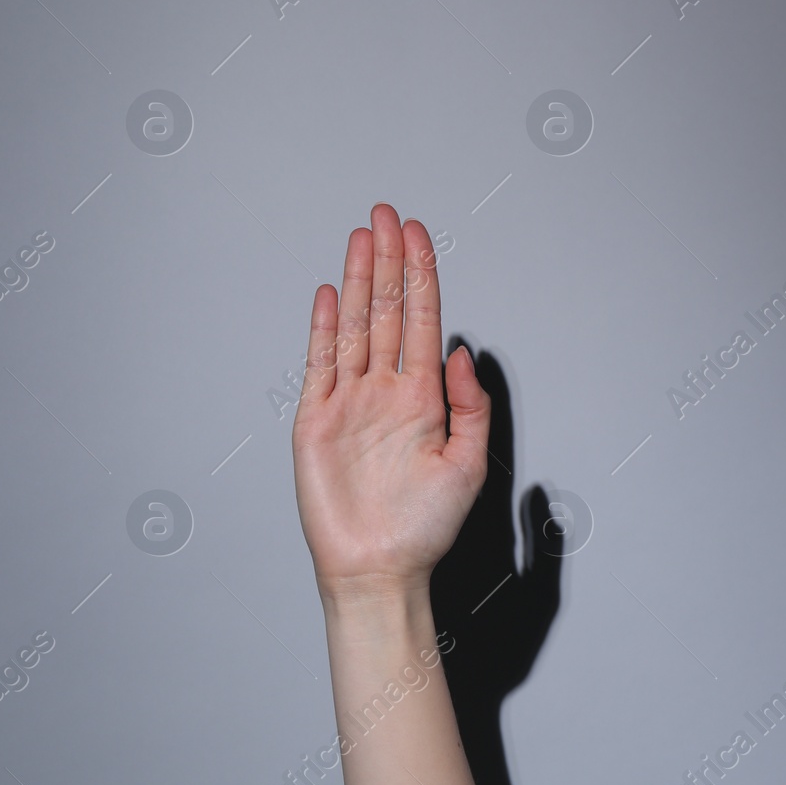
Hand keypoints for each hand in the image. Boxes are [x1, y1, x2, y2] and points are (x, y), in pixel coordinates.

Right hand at [291, 204, 491, 603]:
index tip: (420, 235)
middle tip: (388, 214)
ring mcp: (349, 401)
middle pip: (385, 311)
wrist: (378, 570)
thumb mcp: (468, 465)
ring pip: (354, 326)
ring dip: (357, 281)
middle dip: (389, 261)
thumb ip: (469, 407)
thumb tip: (460, 353)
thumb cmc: (424, 528)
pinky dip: (323, 328)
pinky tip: (327, 294)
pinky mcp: (316, 419)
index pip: (420, 320)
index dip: (421, 276)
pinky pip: (320, 363)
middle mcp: (385, 391)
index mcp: (423, 398)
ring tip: (361, 236)